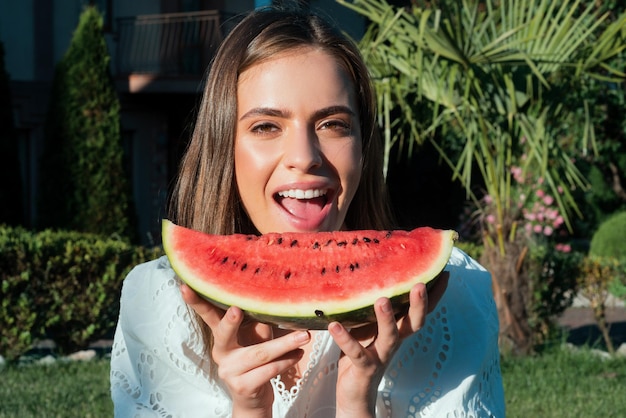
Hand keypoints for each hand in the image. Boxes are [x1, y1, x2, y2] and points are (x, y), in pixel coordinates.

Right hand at [180, 284, 310, 416]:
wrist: (254, 398)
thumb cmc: (257, 359)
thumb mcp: (256, 337)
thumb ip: (259, 320)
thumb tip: (273, 298)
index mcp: (220, 335)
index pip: (207, 314)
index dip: (196, 301)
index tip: (185, 286)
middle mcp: (220, 352)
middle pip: (223, 333)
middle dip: (230, 321)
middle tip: (236, 309)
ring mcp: (229, 371)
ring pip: (258, 354)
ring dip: (284, 344)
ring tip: (303, 336)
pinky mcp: (242, 386)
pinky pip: (268, 370)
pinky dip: (286, 361)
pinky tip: (298, 354)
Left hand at [329, 272, 448, 416]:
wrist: (355, 394)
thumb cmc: (363, 352)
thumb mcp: (369, 327)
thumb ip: (372, 308)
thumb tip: (368, 277)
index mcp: (399, 331)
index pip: (421, 312)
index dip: (434, 296)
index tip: (445, 273)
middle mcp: (395, 342)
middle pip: (414, 323)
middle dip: (419, 305)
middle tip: (420, 285)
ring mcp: (381, 355)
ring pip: (390, 337)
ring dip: (386, 319)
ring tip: (382, 300)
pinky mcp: (364, 367)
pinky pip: (356, 352)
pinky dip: (345, 339)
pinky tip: (334, 326)